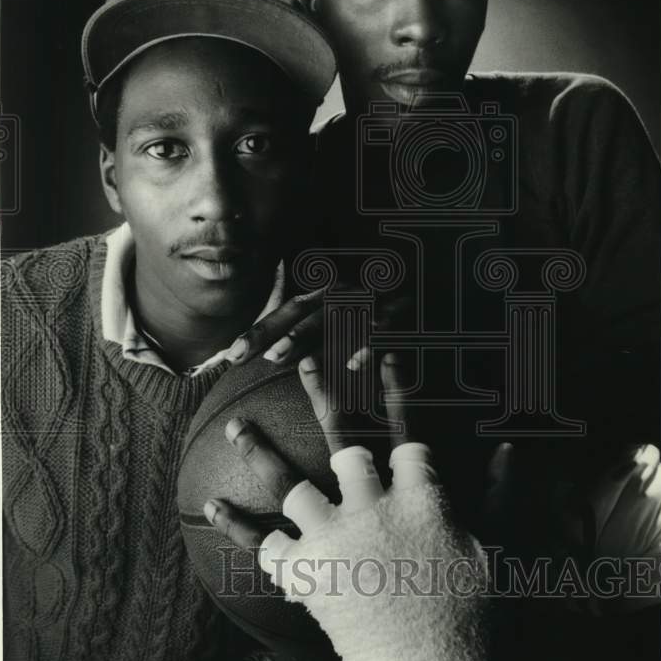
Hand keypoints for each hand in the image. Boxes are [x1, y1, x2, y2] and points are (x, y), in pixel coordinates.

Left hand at [205, 353, 488, 660]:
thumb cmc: (464, 615)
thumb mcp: (492, 551)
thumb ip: (498, 497)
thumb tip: (511, 449)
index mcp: (420, 501)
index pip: (406, 432)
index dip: (394, 390)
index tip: (381, 354)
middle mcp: (373, 510)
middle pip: (344, 442)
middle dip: (325, 397)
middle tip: (306, 364)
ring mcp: (334, 542)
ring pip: (290, 484)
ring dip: (260, 453)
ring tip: (238, 426)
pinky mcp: (307, 575)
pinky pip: (264, 545)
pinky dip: (237, 526)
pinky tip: (213, 502)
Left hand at [224, 285, 411, 370]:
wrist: (430, 299)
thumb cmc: (373, 322)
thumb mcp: (337, 325)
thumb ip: (305, 339)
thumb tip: (265, 353)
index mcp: (327, 297)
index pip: (287, 311)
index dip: (258, 330)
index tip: (230, 354)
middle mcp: (344, 295)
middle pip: (302, 310)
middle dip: (273, 332)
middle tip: (245, 356)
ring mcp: (371, 304)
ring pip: (334, 318)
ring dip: (307, 337)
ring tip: (280, 358)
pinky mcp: (399, 319)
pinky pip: (381, 334)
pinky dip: (367, 348)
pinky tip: (351, 365)